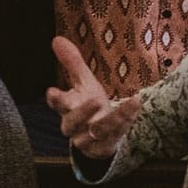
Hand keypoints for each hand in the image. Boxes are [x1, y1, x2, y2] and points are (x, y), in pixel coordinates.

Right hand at [46, 36, 140, 159]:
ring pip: (97, 132)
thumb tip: (56, 39)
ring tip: (132, 102)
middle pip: (72, 122)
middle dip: (82, 112)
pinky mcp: (103, 148)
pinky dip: (126, 125)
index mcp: (68, 108)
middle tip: (95, 100)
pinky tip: (136, 110)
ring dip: (115, 118)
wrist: (100, 135)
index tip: (52, 91)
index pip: (58, 104)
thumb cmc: (88, 104)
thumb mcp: (83, 82)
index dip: (55, 99)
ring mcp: (88, 139)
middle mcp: (74, 126)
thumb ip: (72, 63)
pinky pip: (113, 139)